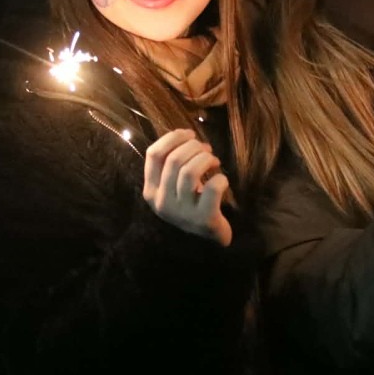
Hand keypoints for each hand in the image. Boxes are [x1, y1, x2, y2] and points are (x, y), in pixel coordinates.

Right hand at [143, 128, 231, 245]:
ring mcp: (182, 212)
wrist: (206, 241)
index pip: (154, 154)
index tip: (189, 134)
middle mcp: (162, 203)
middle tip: (206, 149)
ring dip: (206, 159)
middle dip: (193, 147)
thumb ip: (172, 163)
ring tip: (214, 161)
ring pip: (190, 171)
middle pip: (173, 160)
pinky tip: (222, 180)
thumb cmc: (191, 205)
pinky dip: (220, 179)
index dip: (172, 138)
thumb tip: (185, 134)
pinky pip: (212, 189)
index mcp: (151, 191)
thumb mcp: (172, 187)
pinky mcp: (203, 219)